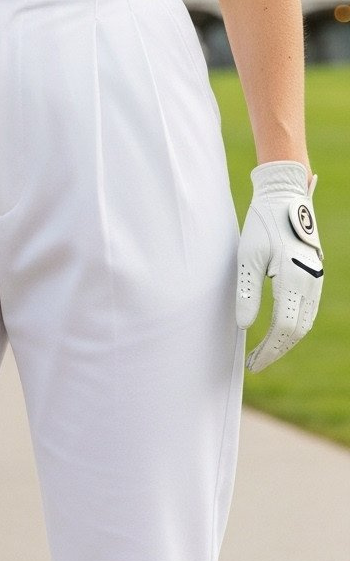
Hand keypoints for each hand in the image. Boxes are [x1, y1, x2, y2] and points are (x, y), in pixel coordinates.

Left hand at [236, 160, 323, 372]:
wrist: (285, 196)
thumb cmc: (262, 224)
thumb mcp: (247, 257)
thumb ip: (247, 292)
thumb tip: (245, 326)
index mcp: (294, 278)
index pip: (283, 327)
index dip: (269, 349)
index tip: (252, 363)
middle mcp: (310, 281)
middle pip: (296, 330)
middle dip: (275, 350)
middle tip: (254, 364)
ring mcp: (316, 278)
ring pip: (304, 321)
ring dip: (285, 341)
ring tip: (263, 352)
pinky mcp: (314, 274)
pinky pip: (307, 309)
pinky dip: (293, 326)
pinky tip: (277, 332)